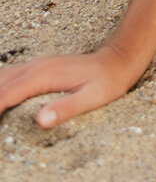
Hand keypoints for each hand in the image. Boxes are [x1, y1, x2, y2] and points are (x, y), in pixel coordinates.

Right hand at [0, 46, 137, 129]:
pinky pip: (10, 76)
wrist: (118, 59)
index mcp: (43, 76)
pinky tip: (1, 100)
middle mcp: (35, 67)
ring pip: (2, 77)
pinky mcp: (39, 67)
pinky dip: (0, 88)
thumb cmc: (107, 83)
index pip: (4, 95)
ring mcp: (36, 64)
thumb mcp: (92, 99)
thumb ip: (66, 109)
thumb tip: (41, 121)